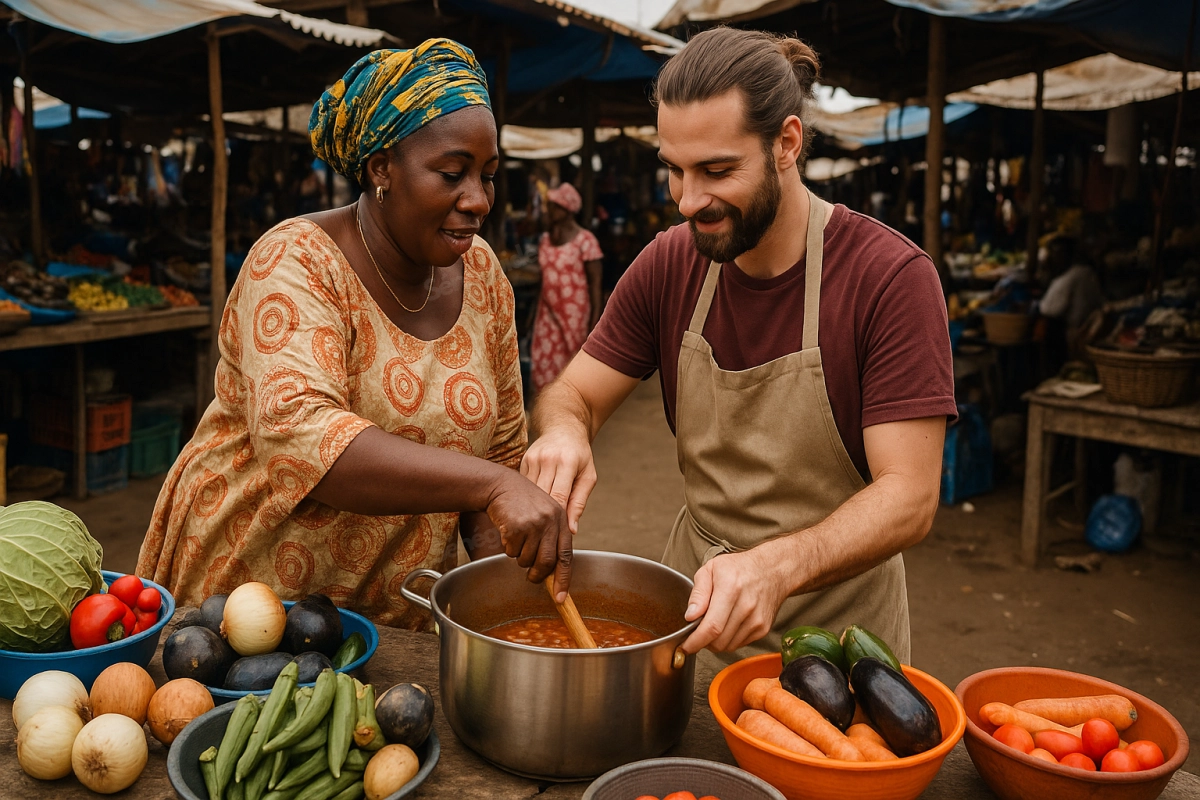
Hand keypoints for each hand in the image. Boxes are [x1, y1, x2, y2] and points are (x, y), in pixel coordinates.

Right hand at [485, 471, 573, 599]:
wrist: (501, 485)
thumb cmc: (523, 502)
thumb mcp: (545, 513)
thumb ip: (552, 536)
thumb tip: (553, 570)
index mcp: (561, 519)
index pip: (566, 555)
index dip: (563, 579)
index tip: (560, 598)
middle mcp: (550, 521)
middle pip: (547, 562)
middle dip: (538, 575)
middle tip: (532, 577)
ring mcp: (533, 524)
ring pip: (527, 559)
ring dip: (520, 558)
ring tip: (517, 541)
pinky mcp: (516, 527)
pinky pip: (511, 552)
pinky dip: (508, 548)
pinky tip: (508, 532)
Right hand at [520, 428, 597, 533]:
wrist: (563, 428)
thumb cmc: (580, 455)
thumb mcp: (588, 476)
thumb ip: (580, 502)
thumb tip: (571, 530)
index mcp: (567, 462)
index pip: (559, 496)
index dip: (556, 518)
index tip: (555, 536)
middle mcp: (548, 459)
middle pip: (541, 497)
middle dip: (543, 517)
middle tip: (544, 537)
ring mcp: (533, 459)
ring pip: (529, 493)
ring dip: (533, 509)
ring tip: (535, 526)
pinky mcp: (523, 460)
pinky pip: (523, 486)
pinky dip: (527, 498)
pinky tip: (529, 508)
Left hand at [679, 543, 794, 653]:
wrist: (772, 570)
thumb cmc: (739, 568)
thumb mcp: (710, 569)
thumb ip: (698, 593)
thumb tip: (690, 616)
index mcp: (730, 589)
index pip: (711, 627)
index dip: (695, 641)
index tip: (685, 646)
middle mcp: (746, 606)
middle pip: (719, 641)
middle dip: (702, 642)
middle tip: (697, 630)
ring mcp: (757, 620)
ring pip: (728, 646)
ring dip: (715, 642)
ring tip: (713, 624)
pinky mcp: (763, 628)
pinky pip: (738, 644)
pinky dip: (728, 639)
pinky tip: (727, 624)